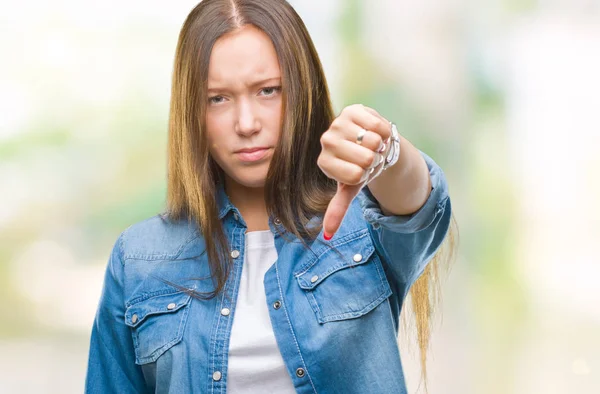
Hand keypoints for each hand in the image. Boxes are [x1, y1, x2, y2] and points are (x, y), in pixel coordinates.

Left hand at [317, 104, 391, 238]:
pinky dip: (384, 131)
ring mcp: (338, 123)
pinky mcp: (353, 110)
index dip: (366, 175)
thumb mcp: (350, 189)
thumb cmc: (359, 167)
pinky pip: (379, 126)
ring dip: (380, 146)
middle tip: (368, 157)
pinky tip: (375, 132)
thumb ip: (338, 210)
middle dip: (375, 161)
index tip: (360, 171)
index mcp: (324, 163)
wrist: (369, 142)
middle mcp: (327, 141)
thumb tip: (327, 236)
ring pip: (374, 142)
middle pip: (366, 159)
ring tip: (372, 145)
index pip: (356, 175)